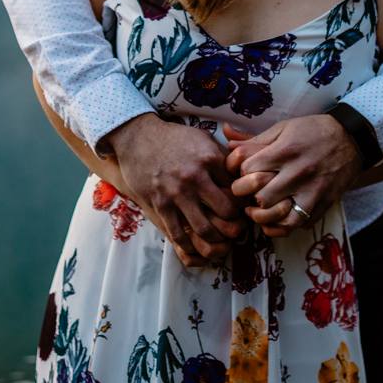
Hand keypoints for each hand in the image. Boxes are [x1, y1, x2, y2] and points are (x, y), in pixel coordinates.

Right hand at [109, 114, 245, 264]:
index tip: (243, 208)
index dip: (243, 202)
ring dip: (215, 239)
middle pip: (226, 212)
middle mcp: (195, 177)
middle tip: (236, 228)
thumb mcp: (204, 138)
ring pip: (204, 229)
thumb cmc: (176, 138)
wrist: (139, 138)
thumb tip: (243, 174)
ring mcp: (176, 193)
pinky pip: (178, 233)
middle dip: (234, 223)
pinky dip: (189, 245)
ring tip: (219, 240)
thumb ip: (224, 156)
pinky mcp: (159, 204)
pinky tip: (195, 245)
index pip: (237, 189)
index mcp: (210, 159)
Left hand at [224, 116, 361, 238]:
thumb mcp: (284, 128)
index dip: (238, 172)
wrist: (351, 140)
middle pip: (260, 196)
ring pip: (277, 216)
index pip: (248, 169)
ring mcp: (311, 192)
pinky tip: (273, 220)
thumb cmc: (313, 131)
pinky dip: (281, 226)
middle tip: (245, 192)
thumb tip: (226, 136)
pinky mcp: (321, 205)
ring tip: (256, 208)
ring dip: (261, 215)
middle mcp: (298, 173)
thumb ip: (255, 138)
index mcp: (285, 151)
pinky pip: (296, 225)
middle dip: (246, 196)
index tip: (240, 172)